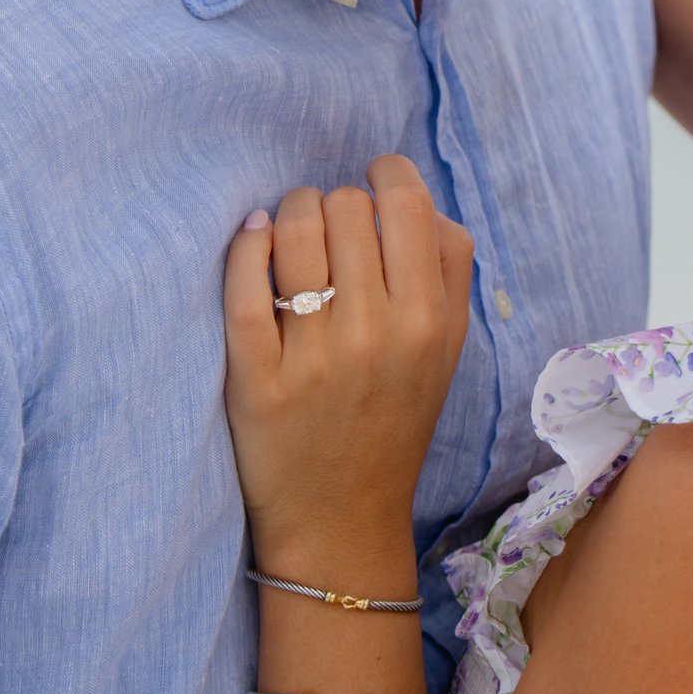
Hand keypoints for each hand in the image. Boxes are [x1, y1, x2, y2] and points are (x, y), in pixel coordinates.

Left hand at [223, 158, 473, 555]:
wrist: (342, 520)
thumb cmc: (393, 422)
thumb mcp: (447, 352)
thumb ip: (449, 272)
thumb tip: (415, 201)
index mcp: (429, 321)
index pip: (407, 202)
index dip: (386, 174)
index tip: (372, 183)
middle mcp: (376, 334)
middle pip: (346, 207)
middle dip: (331, 203)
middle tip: (326, 232)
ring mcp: (314, 358)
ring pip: (293, 230)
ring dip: (286, 216)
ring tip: (287, 236)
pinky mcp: (257, 380)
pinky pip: (243, 284)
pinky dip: (245, 248)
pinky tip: (253, 243)